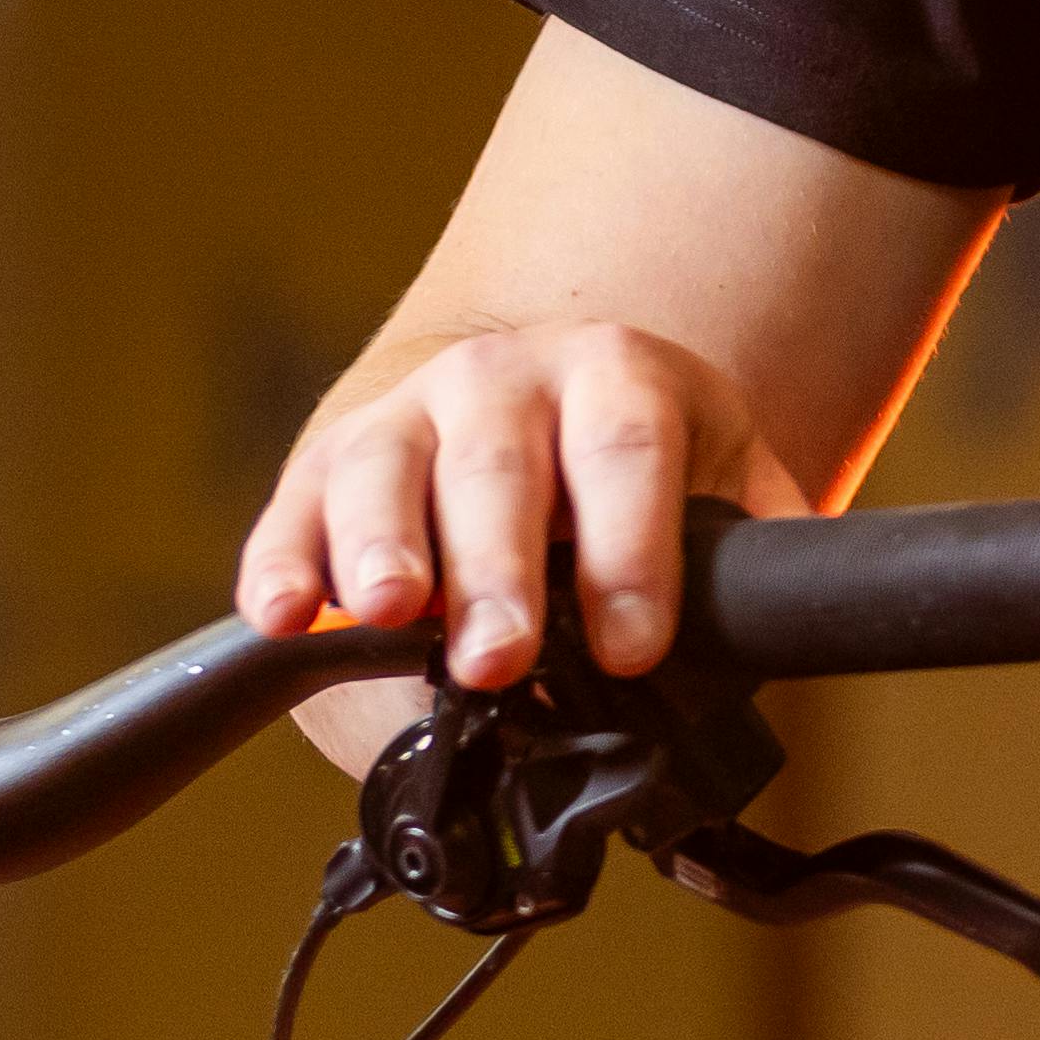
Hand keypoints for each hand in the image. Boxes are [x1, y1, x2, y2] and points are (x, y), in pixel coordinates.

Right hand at [236, 320, 798, 700]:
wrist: (535, 411)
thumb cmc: (630, 488)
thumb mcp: (715, 495)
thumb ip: (739, 572)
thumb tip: (757, 660)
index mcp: (616, 379)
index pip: (627, 451)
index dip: (630, 553)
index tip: (631, 651)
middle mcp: (503, 380)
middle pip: (496, 466)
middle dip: (497, 569)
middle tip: (498, 658)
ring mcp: (406, 416)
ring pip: (386, 470)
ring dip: (384, 546)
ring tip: (389, 612)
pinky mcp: (326, 466)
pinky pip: (296, 510)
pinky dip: (284, 564)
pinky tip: (283, 616)